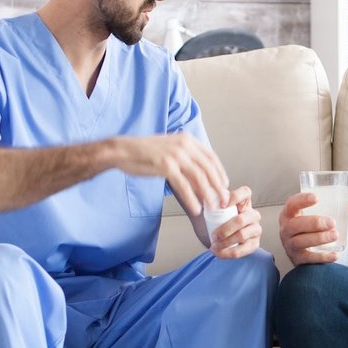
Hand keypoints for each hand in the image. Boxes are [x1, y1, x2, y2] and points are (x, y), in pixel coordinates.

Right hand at [113, 134, 227, 216]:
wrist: (123, 150)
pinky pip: (184, 186)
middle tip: (223, 200)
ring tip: (212, 207)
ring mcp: (175, 155)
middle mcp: (184, 145)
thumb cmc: (144, 152)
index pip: (211, 157)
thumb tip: (198, 175)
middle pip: (209, 169)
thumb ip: (184, 157)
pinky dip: (192, 199)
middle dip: (218, 186)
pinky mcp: (166, 166)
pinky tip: (195, 208)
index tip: (225, 185)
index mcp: (187, 140)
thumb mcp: (169, 148)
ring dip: (208, 195)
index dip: (220, 172)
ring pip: (199, 178)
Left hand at [207, 186, 261, 259]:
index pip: (245, 193)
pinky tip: (218, 253)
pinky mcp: (254, 244)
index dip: (234, 197)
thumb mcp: (208, 208)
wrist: (212, 239)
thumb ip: (206, 198)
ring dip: (225, 243)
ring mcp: (255, 229)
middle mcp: (252, 214)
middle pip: (241, 219)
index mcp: (243, 201)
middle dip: (224, 230)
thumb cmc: (211, 220)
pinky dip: (227, 253)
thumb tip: (203, 194)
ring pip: (241, 235)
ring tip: (213, 246)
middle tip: (212, 236)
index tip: (220, 206)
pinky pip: (243, 250)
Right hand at [278, 192, 347, 265]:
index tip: (316, 198)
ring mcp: (290, 245)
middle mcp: (286, 229)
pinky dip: (322, 257)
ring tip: (335, 235)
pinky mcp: (297, 258)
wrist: (305, 249)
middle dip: (314, 223)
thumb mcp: (319, 216)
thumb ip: (335, 209)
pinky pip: (308, 258)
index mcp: (289, 214)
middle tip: (332, 222)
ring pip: (300, 242)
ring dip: (318, 238)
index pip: (291, 204)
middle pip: (295, 225)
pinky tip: (335, 255)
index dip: (302, 200)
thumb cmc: (311, 227)